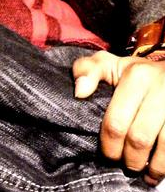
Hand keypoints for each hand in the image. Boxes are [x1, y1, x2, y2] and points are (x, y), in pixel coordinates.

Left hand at [73, 50, 164, 184]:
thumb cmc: (134, 72)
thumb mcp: (109, 64)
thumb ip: (87, 70)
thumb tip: (79, 93)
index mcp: (136, 77)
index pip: (116, 122)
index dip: (109, 145)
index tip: (107, 154)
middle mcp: (158, 90)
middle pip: (139, 139)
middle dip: (129, 159)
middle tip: (124, 164)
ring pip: (163, 147)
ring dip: (150, 167)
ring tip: (141, 171)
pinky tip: (156, 171)